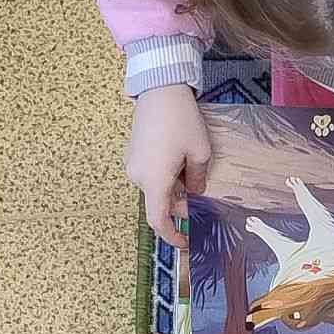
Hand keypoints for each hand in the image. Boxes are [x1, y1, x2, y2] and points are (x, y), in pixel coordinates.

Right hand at [124, 84, 210, 248]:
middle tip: (201, 190)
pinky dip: (166, 175)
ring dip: (174, 186)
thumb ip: (198, 179)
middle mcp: (138, 176)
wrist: (159, 90)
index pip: (158, 220)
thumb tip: (194, 193)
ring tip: (192, 165)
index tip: (186, 243)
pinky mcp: (133, 153)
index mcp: (154, 181)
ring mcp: (133, 164)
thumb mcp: (200, 152)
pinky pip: (150, 173)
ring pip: (156, 187)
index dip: (172, 235)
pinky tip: (180, 157)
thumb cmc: (181, 121)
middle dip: (181, 202)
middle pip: (160, 201)